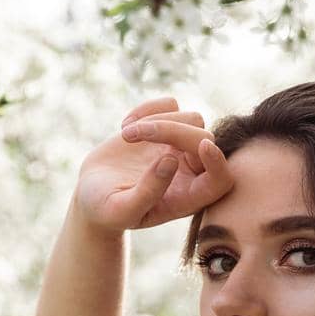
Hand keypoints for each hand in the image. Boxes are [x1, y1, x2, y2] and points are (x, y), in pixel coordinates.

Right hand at [73, 96, 233, 232]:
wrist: (92, 193)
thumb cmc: (106, 210)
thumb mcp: (120, 210)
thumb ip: (147, 192)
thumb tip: (171, 160)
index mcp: (187, 198)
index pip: (221, 180)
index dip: (219, 162)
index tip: (203, 146)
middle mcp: (190, 171)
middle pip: (205, 139)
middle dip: (170, 131)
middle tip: (131, 135)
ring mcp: (180, 147)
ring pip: (192, 119)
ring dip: (157, 120)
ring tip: (126, 135)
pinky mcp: (165, 126)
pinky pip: (171, 105)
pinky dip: (148, 108)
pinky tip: (125, 127)